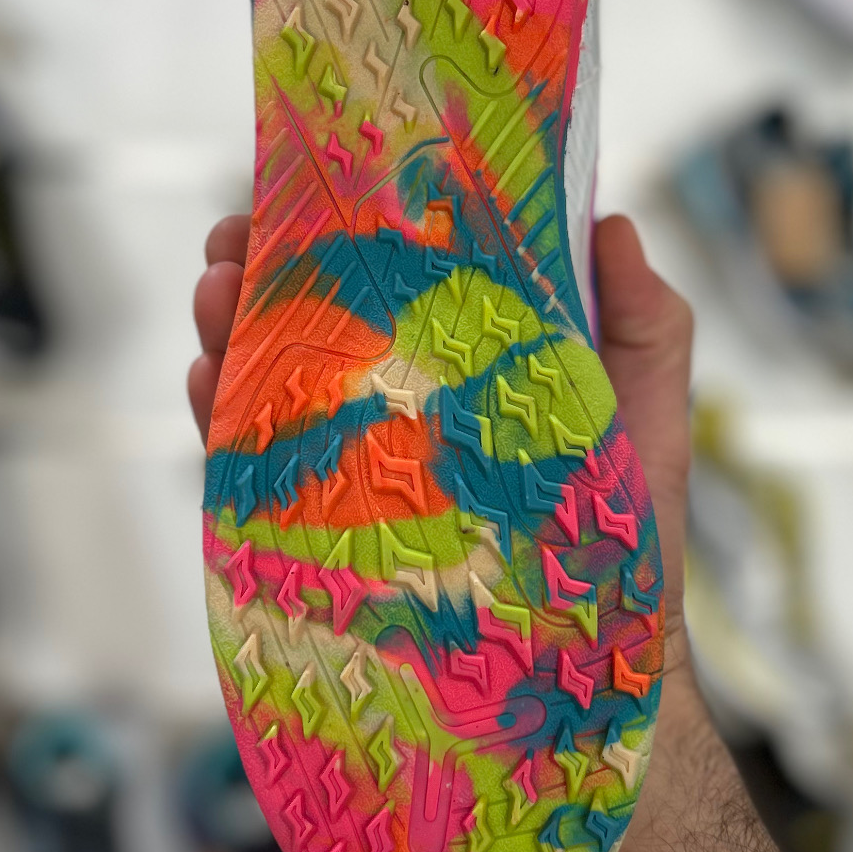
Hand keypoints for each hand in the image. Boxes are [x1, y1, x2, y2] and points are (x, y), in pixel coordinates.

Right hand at [189, 211, 692, 653]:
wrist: (588, 667)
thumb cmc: (625, 537)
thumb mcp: (650, 418)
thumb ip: (645, 322)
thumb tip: (612, 221)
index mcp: (469, 359)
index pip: (399, 273)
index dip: (353, 225)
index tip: (319, 184)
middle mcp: (401, 401)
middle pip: (317, 315)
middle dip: (263, 263)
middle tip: (234, 235)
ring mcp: (356, 464)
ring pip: (270, 377)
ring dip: (227, 323)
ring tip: (213, 289)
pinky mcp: (321, 527)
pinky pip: (251, 466)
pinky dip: (214, 416)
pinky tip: (202, 378)